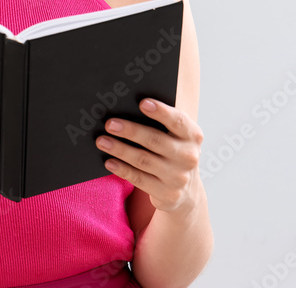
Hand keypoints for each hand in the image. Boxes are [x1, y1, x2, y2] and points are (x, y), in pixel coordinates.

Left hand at [95, 98, 202, 214]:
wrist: (186, 191)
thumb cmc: (174, 152)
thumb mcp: (177, 137)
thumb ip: (163, 123)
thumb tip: (129, 109)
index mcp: (193, 136)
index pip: (178, 121)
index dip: (161, 112)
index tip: (142, 103)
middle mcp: (188, 156)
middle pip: (155, 140)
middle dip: (130, 131)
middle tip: (110, 124)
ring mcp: (178, 177)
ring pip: (143, 160)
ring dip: (120, 149)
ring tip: (102, 141)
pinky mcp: (166, 193)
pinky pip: (139, 179)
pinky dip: (122, 169)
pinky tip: (109, 161)